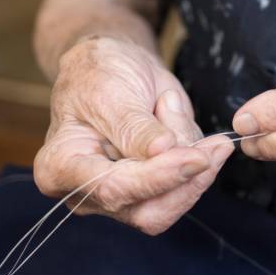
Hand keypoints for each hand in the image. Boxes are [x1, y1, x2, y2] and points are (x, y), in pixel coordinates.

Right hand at [34, 36, 232, 233]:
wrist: (111, 63)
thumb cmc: (97, 72)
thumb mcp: (109, 91)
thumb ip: (134, 127)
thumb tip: (164, 151)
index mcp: (60, 168)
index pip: (111, 189)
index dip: (157, 177)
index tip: (196, 158)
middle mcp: (88, 193)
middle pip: (145, 211)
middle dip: (185, 180)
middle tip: (215, 146)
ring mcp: (121, 194)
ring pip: (171, 204)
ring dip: (194, 164)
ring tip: (175, 108)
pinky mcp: (150, 189)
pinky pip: (184, 188)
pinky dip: (199, 160)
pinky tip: (185, 122)